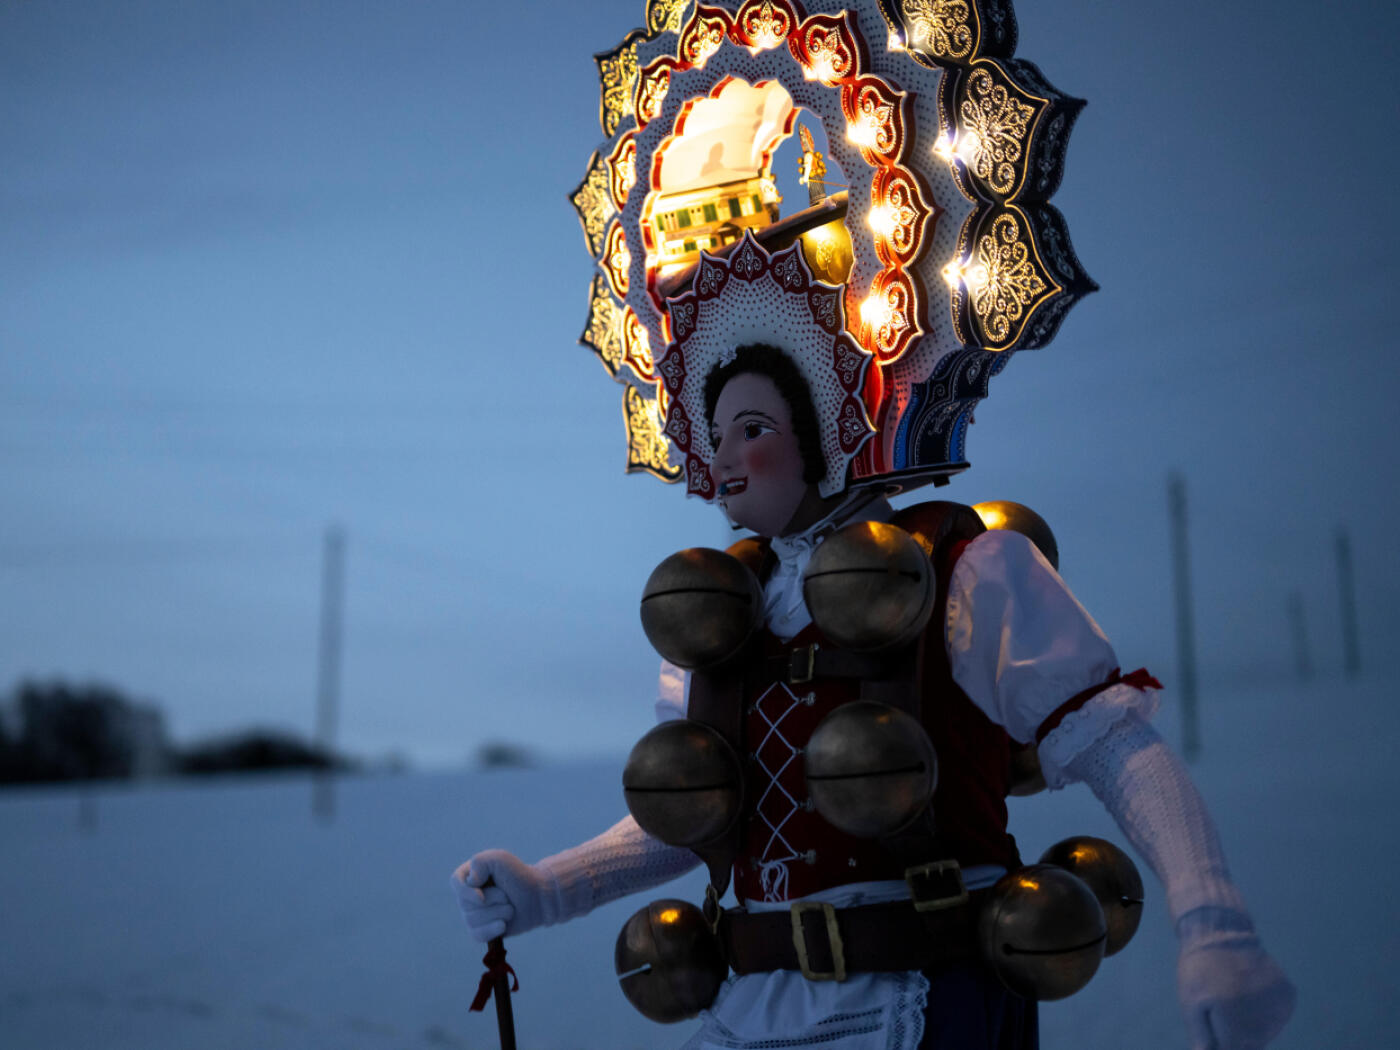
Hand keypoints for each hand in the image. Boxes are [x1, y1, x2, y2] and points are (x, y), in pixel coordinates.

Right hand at [451, 849, 558, 941]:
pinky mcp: (481, 930)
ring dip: (497, 913)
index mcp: (468, 875)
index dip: (466, 893)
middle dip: (491, 901)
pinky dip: (492, 930)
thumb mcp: (499, 859)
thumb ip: (480, 862)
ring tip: (510, 908)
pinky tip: (503, 925)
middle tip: (507, 896)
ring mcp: (472, 914)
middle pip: (465, 905)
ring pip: (472, 920)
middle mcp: (467, 895)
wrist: (537, 897)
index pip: (455, 883)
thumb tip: (471, 883)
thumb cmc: (518, 875)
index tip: (481, 896)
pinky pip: (476, 935)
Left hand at [1177, 911, 1295, 1049]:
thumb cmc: (1199, 969)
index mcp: (1233, 1016)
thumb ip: (1201, 1036)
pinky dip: (1266, 1014)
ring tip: (1235, 999)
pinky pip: (1278, 1017)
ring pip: (1266, 1033)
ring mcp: (1278, 1003)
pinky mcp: (1288, 994)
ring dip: (1252, 1027)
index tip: (1215, 1030)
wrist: (1221, 932)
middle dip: (1236, 1036)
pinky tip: (1251, 995)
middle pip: (1251, 1045)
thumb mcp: (1191, 1002)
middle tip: (1223, 1011)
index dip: (1222, 1044)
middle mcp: (1260, 1013)